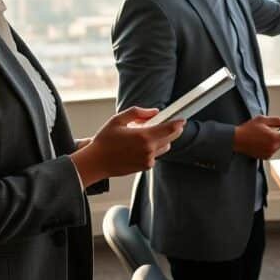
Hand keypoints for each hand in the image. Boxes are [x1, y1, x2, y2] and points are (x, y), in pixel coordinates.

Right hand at [70, 107, 185, 186]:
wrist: (96, 162)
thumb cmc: (105, 140)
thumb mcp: (118, 120)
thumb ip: (138, 112)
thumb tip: (155, 112)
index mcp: (143, 136)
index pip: (169, 129)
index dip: (178, 123)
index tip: (183, 118)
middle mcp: (149, 150)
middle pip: (171, 138)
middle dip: (174, 130)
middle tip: (174, 123)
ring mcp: (148, 160)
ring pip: (165, 146)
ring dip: (163, 139)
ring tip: (150, 133)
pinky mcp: (145, 167)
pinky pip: (156, 154)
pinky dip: (153, 148)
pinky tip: (141, 144)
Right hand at [233, 116, 279, 159]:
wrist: (237, 140)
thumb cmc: (247, 130)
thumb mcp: (263, 120)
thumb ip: (278, 121)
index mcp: (274, 138)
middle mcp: (273, 147)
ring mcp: (270, 153)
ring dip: (279, 138)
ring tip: (270, 132)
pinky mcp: (266, 156)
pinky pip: (274, 149)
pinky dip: (273, 144)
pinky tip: (266, 138)